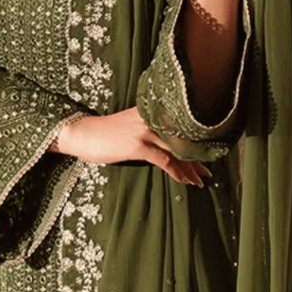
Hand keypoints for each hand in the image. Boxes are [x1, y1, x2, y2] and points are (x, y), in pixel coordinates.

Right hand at [54, 106, 209, 186]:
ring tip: (200, 180)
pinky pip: (163, 160)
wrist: (83, 132)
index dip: (194, 142)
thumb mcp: (130, 124)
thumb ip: (148, 127)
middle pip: (181, 138)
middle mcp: (150, 118)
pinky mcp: (137, 145)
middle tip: (208, 172)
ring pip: (176, 149)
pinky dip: (175, 171)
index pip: (179, 127)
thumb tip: (166, 142)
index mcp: (150, 111)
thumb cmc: (105, 132)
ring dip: (190, 167)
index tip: (205, 155)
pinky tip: (183, 180)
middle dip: (197, 157)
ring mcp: (144, 131)